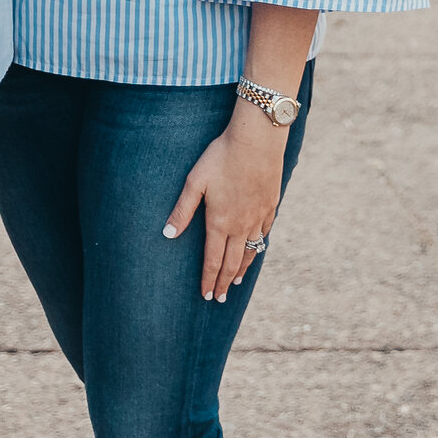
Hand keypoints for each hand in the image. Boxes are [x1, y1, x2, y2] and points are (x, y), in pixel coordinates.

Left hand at [163, 106, 287, 302]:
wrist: (257, 140)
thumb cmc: (221, 156)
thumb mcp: (195, 181)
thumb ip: (182, 210)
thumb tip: (167, 234)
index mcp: (220, 222)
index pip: (213, 260)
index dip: (209, 280)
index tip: (207, 296)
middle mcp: (240, 225)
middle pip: (232, 262)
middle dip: (224, 282)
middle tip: (220, 298)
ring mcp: (258, 217)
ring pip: (250, 251)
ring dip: (242, 269)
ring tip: (236, 281)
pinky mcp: (271, 206)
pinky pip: (264, 234)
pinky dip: (258, 247)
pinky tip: (255, 248)